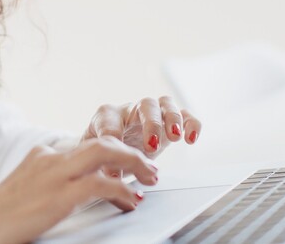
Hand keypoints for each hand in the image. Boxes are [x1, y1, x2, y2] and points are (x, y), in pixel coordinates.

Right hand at [0, 137, 158, 243]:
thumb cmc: (0, 217)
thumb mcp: (27, 191)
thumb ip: (50, 185)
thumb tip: (77, 192)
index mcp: (42, 155)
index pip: (85, 146)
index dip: (111, 155)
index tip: (126, 167)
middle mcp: (50, 157)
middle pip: (101, 141)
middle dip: (129, 153)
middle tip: (149, 168)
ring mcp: (55, 173)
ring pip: (106, 152)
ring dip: (133, 164)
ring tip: (149, 177)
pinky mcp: (60, 195)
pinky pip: (101, 185)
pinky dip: (122, 191)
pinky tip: (130, 200)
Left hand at [81, 96, 201, 174]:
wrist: (107, 149)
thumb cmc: (98, 151)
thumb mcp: (92, 158)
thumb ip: (99, 167)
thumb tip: (111, 180)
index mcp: (107, 115)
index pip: (111, 122)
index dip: (114, 143)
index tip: (116, 171)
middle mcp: (132, 110)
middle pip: (145, 105)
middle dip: (151, 124)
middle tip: (151, 146)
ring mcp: (152, 114)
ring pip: (166, 104)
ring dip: (172, 119)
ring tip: (174, 138)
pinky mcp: (169, 123)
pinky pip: (185, 115)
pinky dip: (191, 123)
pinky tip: (190, 139)